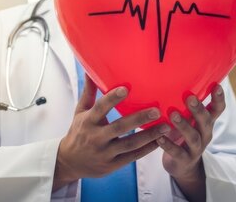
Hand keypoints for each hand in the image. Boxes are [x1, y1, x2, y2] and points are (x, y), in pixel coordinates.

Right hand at [52, 75, 170, 190]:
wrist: (70, 162)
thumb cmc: (78, 132)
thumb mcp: (80, 112)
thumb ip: (89, 92)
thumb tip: (90, 70)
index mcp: (88, 121)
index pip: (100, 108)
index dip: (112, 98)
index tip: (126, 89)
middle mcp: (96, 137)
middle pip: (119, 127)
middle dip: (139, 119)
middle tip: (156, 111)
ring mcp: (105, 152)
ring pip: (130, 144)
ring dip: (149, 135)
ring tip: (166, 126)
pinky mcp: (112, 165)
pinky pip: (132, 157)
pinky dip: (147, 149)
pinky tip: (160, 141)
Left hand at [157, 84, 225, 201]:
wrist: (183, 166)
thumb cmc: (183, 135)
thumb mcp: (189, 120)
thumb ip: (185, 104)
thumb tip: (175, 75)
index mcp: (206, 123)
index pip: (217, 110)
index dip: (218, 98)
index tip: (217, 85)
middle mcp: (204, 134)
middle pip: (206, 122)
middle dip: (198, 109)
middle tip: (190, 96)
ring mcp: (195, 148)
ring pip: (193, 137)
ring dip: (183, 125)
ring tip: (172, 114)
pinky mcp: (184, 160)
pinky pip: (177, 153)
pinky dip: (168, 145)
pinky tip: (159, 137)